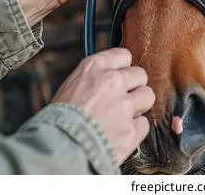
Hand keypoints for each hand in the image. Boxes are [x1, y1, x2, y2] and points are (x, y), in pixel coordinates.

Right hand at [52, 48, 154, 164]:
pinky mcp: (132, 129)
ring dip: (140, 105)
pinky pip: (144, 124)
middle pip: (140, 74)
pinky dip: (135, 130)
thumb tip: (103, 82)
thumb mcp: (69, 87)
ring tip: (125, 116)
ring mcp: (125, 105)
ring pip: (148, 96)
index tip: (121, 75)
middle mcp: (113, 81)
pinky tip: (121, 133)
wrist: (58, 148)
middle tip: (123, 98)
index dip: (123, 68)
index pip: (123, 55)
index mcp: (94, 67)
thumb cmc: (57, 121)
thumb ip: (92, 80)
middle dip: (134, 86)